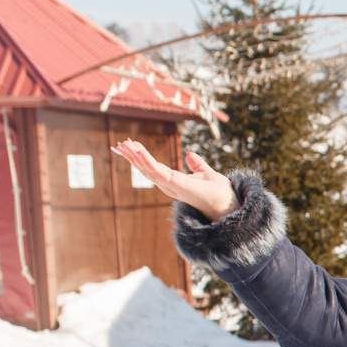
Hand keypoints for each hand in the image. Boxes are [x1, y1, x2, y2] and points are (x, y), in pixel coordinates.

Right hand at [111, 140, 237, 220]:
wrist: (227, 202)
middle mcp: (169, 184)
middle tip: (118, 145)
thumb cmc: (218, 192)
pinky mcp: (176, 184)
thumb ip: (197, 165)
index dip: (141, 156)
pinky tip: (138, 151)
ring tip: (123, 145)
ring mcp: (171, 185)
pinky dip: (147, 160)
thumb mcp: (206, 172)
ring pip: (148, 169)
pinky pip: (157, 171)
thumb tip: (189, 154)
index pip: (153, 166)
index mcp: (174, 180)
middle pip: (145, 168)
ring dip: (135, 156)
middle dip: (132, 156)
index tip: (130, 145)